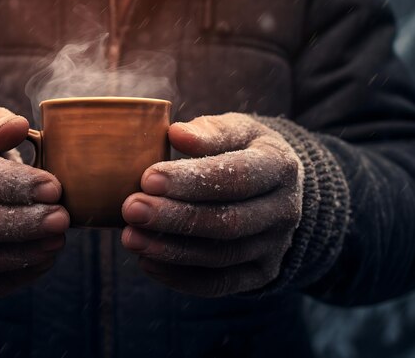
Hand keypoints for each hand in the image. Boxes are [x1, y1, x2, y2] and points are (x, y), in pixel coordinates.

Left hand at [121, 113, 302, 296]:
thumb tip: (177, 134)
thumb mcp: (236, 130)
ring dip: (171, 250)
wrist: (274, 189)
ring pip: (221, 256)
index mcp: (279, 166)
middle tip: (131, 209)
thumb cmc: (243, 150)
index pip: (235, 177)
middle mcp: (284, 210)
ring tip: (130, 237)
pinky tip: (147, 261)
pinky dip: (181, 277)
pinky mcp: (261, 273)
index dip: (191, 181)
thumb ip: (209, 131)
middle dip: (175, 217)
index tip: (148, 178)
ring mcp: (275, 246)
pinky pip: (219, 283)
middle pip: (228, 221)